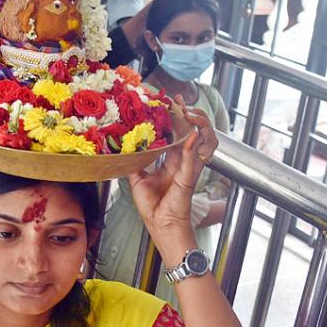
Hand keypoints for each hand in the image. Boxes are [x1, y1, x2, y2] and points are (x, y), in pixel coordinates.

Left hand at [126, 99, 217, 254]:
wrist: (161, 225)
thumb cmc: (153, 206)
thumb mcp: (137, 180)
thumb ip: (134, 164)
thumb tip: (121, 150)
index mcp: (173, 161)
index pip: (178, 133)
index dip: (176, 118)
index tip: (171, 102)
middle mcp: (184, 162)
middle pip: (193, 131)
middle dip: (190, 114)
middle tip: (180, 101)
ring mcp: (189, 168)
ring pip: (205, 140)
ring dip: (200, 125)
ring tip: (190, 114)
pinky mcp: (189, 178)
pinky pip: (195, 159)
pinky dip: (194, 146)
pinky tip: (192, 134)